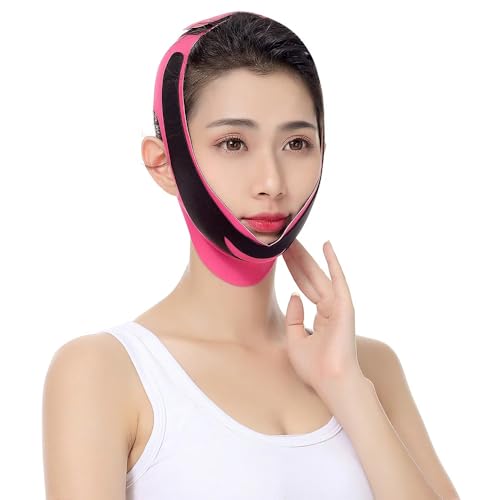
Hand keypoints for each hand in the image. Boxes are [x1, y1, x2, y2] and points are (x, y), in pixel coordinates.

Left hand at [282, 238, 364, 392]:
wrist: (330, 383)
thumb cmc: (315, 368)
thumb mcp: (295, 340)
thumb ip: (294, 317)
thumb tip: (294, 294)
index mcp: (320, 316)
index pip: (303, 285)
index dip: (293, 269)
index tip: (281, 253)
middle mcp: (330, 307)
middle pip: (309, 276)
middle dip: (297, 257)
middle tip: (285, 238)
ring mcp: (338, 306)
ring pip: (318, 274)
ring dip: (307, 256)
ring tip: (294, 238)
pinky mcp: (345, 306)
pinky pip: (338, 280)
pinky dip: (333, 262)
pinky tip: (327, 245)